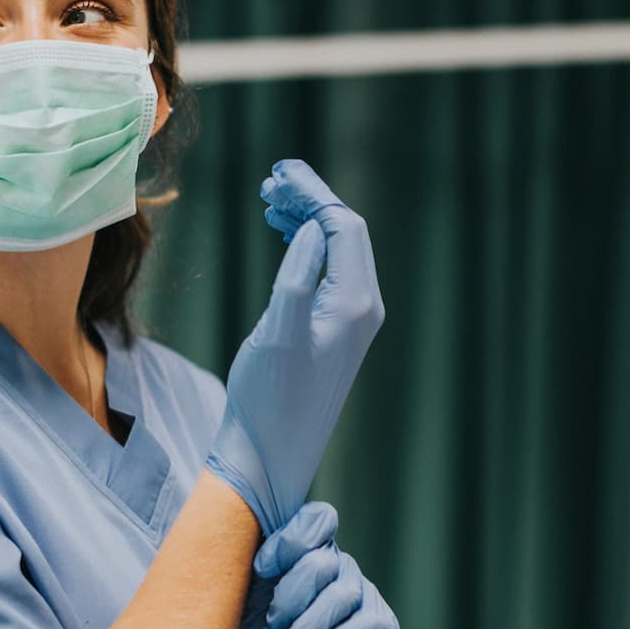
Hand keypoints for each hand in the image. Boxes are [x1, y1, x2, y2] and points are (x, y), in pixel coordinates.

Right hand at [205, 160, 384, 535]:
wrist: (269, 455)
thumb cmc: (267, 400)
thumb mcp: (277, 333)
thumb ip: (297, 277)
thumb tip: (312, 230)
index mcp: (354, 304)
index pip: (344, 226)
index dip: (313, 194)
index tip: (278, 174)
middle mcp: (362, 309)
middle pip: (345, 233)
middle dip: (310, 201)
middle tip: (270, 181)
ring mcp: (350, 323)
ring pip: (336, 252)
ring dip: (306, 222)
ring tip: (270, 203)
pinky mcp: (333, 335)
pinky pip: (327, 274)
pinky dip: (306, 248)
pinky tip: (282, 240)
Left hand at [235, 501, 400, 628]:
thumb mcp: (250, 602)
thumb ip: (257, 570)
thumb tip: (248, 542)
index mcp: (309, 552)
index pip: (315, 520)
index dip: (288, 541)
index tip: (260, 569)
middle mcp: (340, 566)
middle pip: (321, 561)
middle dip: (289, 598)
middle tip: (271, 628)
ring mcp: (364, 594)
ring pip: (339, 596)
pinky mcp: (382, 627)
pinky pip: (362, 624)